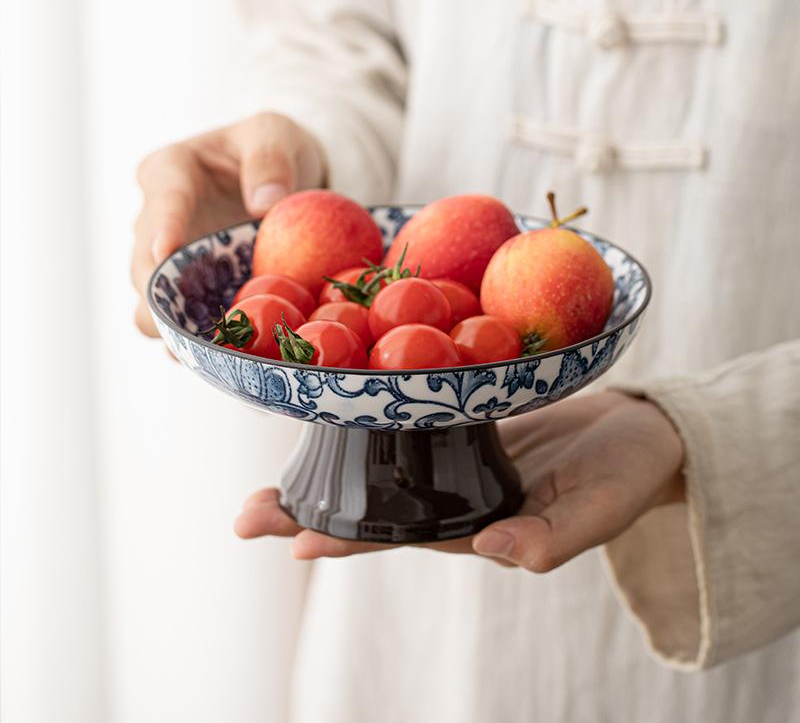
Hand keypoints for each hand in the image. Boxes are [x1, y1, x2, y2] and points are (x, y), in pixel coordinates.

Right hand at [131, 112, 325, 335]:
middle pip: (143, 266)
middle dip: (161, 295)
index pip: (163, 201)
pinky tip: (220, 360)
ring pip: (152, 304)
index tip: (167, 252)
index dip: (163, 229)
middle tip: (189, 319)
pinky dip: (197, 342)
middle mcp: (157, 220)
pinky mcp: (192, 291)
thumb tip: (264, 205)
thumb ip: (270, 159)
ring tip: (201, 351)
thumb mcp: (276, 134)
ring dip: (174, 328)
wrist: (286, 179)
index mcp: (171, 173)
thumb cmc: (274, 149)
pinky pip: (184, 323)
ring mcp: (171, 261)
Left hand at [235, 390, 685, 569]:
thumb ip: (553, 539)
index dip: (348, 540)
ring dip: (328, 461)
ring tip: (272, 463)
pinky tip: (336, 402)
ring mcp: (453, 455)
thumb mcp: (600, 510)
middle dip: (311, 508)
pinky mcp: (462, 417)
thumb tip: (497, 553)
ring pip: (379, 462)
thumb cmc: (627, 475)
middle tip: (248, 511)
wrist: (638, 429)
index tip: (292, 542)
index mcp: (479, 526)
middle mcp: (452, 494)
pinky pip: (407, 417)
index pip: (401, 537)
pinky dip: (369, 414)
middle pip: (371, 506)